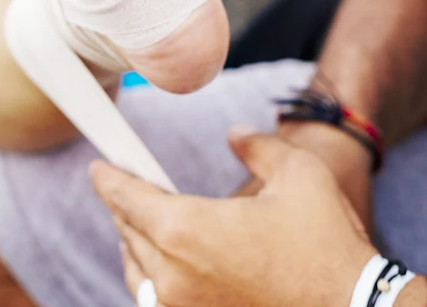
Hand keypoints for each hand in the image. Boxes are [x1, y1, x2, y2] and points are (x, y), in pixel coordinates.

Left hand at [90, 128, 376, 306]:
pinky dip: (152, 280)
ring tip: (141, 227)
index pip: (126, 198)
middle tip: (131, 189)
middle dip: (125, 207)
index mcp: (186, 230)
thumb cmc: (327, 248)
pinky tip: (164, 269)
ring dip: (134, 245)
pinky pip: (155, 302)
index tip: (99, 167)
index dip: (109, 178)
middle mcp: (173, 275)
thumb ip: (257, 147)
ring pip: (137, 273)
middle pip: (128, 233)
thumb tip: (235, 135)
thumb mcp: (298, 176)